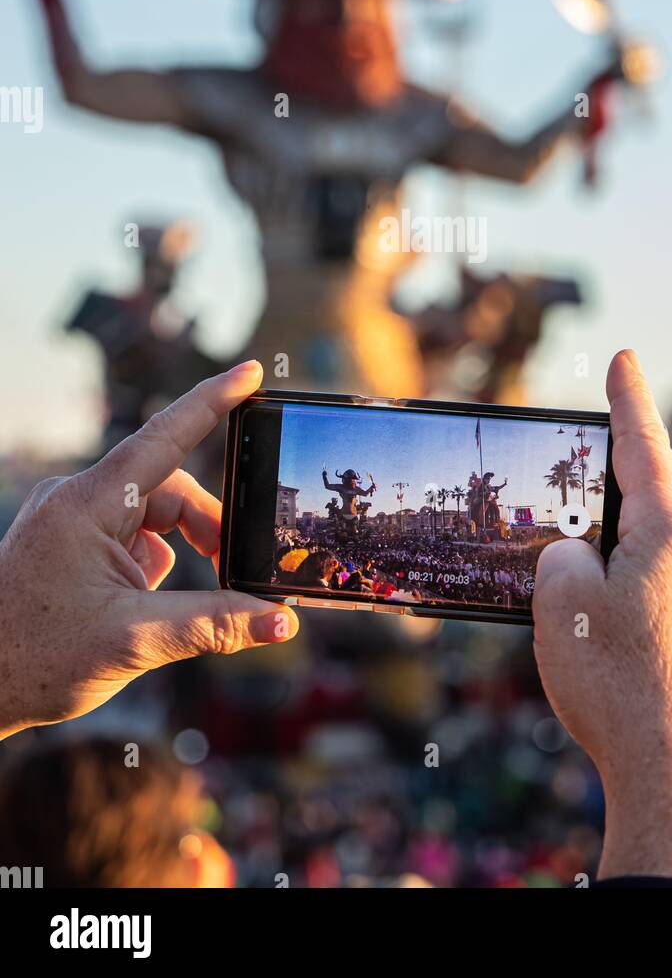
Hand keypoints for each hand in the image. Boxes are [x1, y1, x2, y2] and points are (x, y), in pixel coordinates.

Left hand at [0, 361, 297, 741]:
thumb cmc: (31, 660)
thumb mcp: (134, 642)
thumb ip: (213, 624)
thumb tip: (279, 622)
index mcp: (87, 505)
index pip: (164, 437)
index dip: (213, 401)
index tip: (252, 372)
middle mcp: (76, 500)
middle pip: (169, 490)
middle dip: (207, 530)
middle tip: (234, 576)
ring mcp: (69, 520)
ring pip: (152, 516)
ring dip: (178, 554)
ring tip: (172, 608)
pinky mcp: (67, 542)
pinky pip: (128, 536)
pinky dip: (150, 566)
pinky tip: (138, 607)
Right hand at [533, 350, 671, 886]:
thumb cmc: (615, 683)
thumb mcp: (557, 601)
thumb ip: (562, 555)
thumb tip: (580, 554)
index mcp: (668, 531)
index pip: (641, 444)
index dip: (626, 397)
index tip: (625, 357)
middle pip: (665, 488)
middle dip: (630, 479)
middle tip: (587, 490)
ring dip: (637, 532)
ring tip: (591, 565)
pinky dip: (646, 573)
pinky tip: (614, 616)